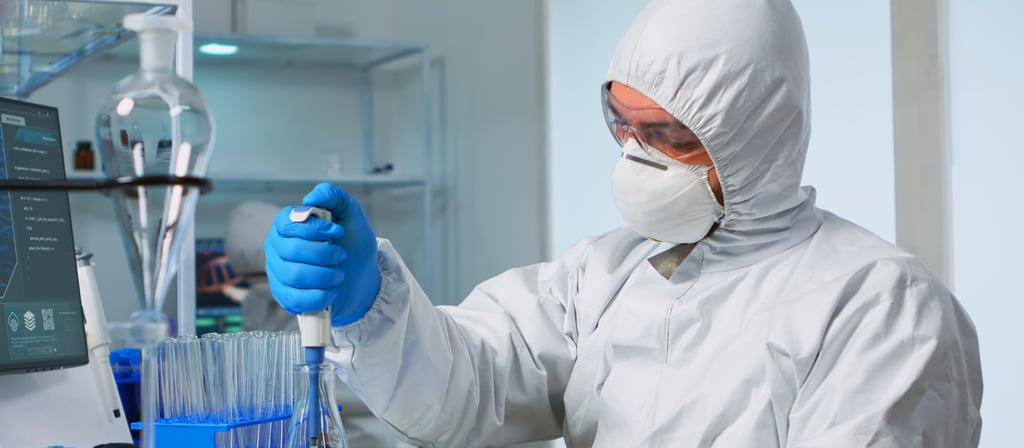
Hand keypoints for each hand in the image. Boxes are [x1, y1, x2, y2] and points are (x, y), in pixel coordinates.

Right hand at [264, 183, 381, 325]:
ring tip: (339, 274)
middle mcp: (277, 247)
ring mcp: (278, 273)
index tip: (338, 231)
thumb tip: (312, 196)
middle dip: (325, 254)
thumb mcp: (350, 215)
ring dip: (325, 275)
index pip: (288, 224)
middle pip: (291, 250)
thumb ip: (334, 197)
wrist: (362, 278)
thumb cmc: (352, 244)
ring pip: (294, 276)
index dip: (314, 229)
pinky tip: (331, 291)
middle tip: (342, 255)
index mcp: (287, 225)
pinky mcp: (285, 297)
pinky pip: (295, 299)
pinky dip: (319, 296)